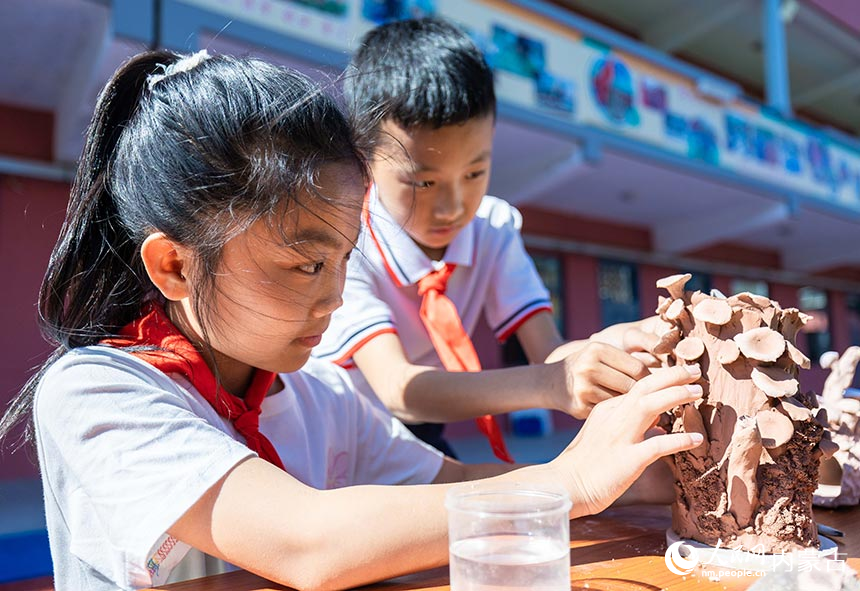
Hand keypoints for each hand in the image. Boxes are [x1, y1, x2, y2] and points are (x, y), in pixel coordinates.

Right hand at [551, 342, 650, 418]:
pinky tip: (618, 416)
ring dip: (631, 408)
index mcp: (597, 350)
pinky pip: (610, 414)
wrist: (552, 382)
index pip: (638, 368)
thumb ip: (628, 360)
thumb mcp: (602, 355)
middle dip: (643, 396)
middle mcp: (588, 366)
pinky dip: (617, 416)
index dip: (651, 380)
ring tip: (636, 409)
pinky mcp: (579, 407)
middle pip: (631, 386)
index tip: (656, 387)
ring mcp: (582, 387)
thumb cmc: (588, 367)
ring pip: (622, 402)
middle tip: (652, 402)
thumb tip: (668, 374)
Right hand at [551, 364, 703, 517]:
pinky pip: (658, 446)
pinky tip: (697, 440)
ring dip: (676, 395)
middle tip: (695, 371)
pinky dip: (680, 440)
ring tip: (698, 392)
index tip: (682, 375)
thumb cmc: (586, 464)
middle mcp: (613, 417)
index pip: (638, 386)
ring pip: (650, 406)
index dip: (662, 378)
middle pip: (645, 387)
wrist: (565, 485)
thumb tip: (660, 430)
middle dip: (672, 376)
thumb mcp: (605, 436)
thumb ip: (631, 428)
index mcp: (607, 409)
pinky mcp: (627, 459)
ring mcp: (620, 437)